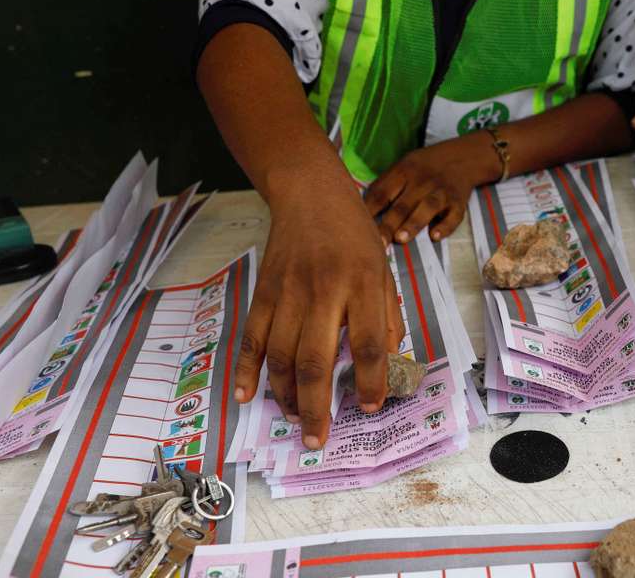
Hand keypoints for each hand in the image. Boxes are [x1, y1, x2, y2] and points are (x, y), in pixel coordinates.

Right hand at [233, 172, 403, 449]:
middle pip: (316, 359)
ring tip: (294, 420)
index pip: (370, 343)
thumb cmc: (353, 235)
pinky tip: (247, 395)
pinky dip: (246, 369)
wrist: (309, 194)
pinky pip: (252, 337)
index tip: (370, 407)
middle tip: (317, 440)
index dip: (372, 381)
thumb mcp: (383, 269)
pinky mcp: (263, 292)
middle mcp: (324, 291)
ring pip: (281, 356)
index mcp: (363, 284)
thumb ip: (386, 317)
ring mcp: (289, 292)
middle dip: (316, 407)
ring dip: (285, 395)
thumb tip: (388, 365)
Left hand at [364, 137, 494, 242]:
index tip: (357, 227)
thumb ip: (386, 186)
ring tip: (401, 239)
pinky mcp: (458, 202)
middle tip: (377, 243)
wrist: (463, 157)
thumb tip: (361, 210)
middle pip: (403, 204)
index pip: (383, 192)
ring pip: (427, 207)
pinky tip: (435, 236)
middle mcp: (422, 181)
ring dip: (413, 223)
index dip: (369, 209)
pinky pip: (453, 216)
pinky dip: (445, 226)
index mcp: (404, 172)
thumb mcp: (403, 167)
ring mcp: (442, 192)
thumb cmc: (424, 167)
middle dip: (389, 224)